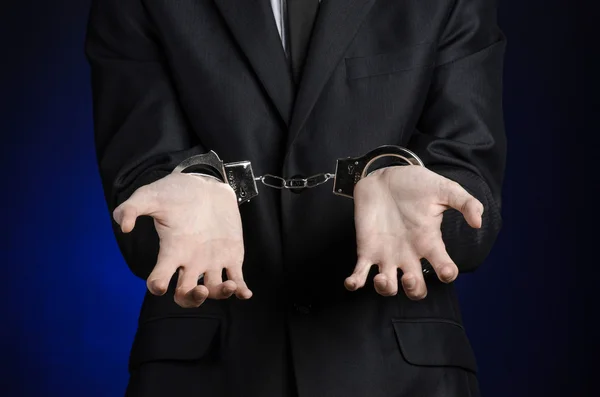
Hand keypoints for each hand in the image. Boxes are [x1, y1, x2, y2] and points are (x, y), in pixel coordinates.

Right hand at [113, 172, 251, 307]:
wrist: (204, 185)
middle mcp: (190, 262)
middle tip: (200, 290)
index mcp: (171, 252)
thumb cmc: (174, 192)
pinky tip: (245, 293)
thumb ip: (132, 208)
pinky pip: (237, 279)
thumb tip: (123, 225)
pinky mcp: (232, 257)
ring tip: (230, 285)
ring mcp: (211, 262)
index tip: (159, 285)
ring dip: (221, 293)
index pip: (159, 277)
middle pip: (186, 294)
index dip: (157, 285)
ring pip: (214, 290)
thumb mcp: (150, 195)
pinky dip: (241, 290)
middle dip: (192, 298)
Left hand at [345, 165, 482, 299]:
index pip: (443, 268)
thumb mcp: (444, 189)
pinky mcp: (366, 249)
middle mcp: (409, 255)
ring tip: (382, 278)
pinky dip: (355, 282)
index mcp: (429, 243)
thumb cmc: (416, 184)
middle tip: (409, 276)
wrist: (385, 176)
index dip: (446, 274)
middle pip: (415, 288)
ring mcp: (387, 255)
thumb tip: (478, 222)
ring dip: (385, 289)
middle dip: (413, 289)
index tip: (446, 271)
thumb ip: (465, 202)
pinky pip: (360, 273)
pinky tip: (352, 282)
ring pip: (388, 287)